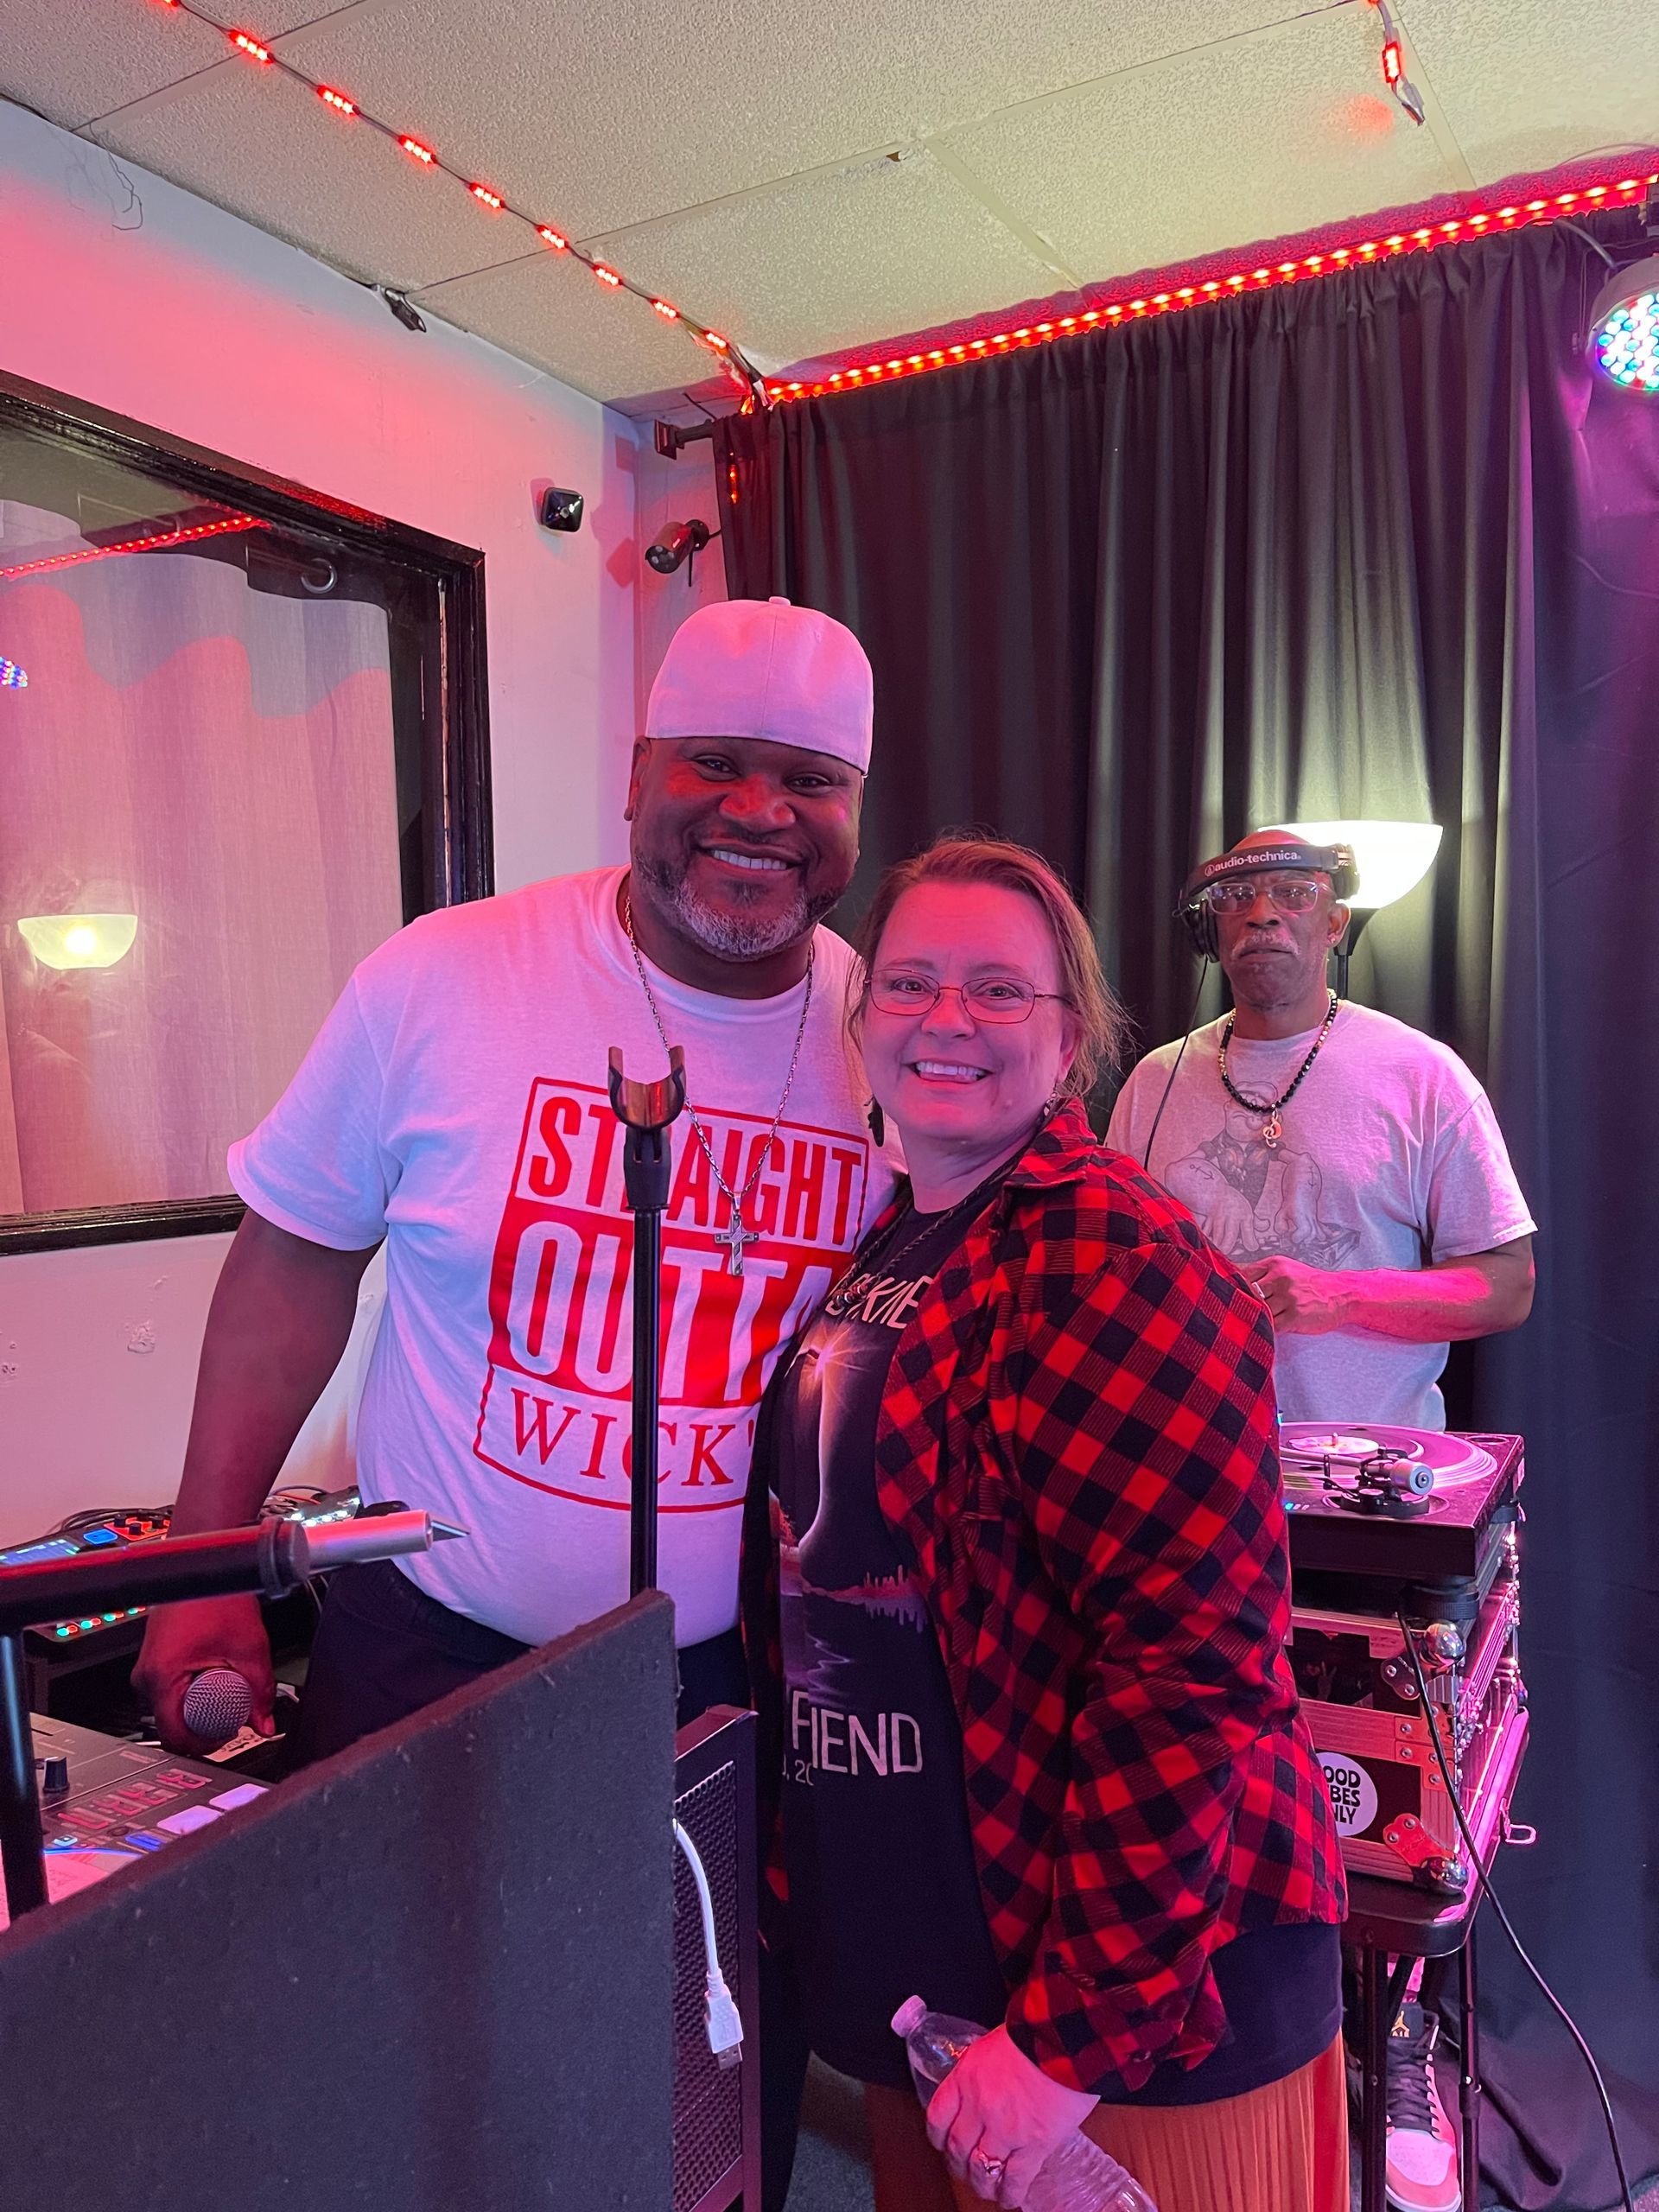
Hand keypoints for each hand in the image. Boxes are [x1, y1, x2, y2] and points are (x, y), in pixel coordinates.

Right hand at [132, 1594, 275, 1752]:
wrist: (204, 1567)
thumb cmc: (216, 1595)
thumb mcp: (249, 1648)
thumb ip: (260, 1691)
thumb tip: (265, 1723)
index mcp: (160, 1678)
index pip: (176, 1736)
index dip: (206, 1744)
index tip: (229, 1735)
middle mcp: (146, 1678)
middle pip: (174, 1725)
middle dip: (206, 1726)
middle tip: (234, 1713)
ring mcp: (148, 1671)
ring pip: (174, 1710)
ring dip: (202, 1707)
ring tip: (227, 1687)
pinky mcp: (156, 1664)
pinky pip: (173, 1693)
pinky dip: (195, 1692)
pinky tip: (214, 1676)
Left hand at [926, 2025, 1097, 2206]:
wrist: (1064, 2036)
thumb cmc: (1035, 2031)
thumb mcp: (996, 2043)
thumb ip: (987, 2069)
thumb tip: (992, 2081)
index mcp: (967, 2076)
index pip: (938, 2115)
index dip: (938, 2136)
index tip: (943, 2142)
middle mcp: (979, 2105)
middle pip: (957, 2147)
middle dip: (959, 2164)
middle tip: (964, 2170)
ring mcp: (1005, 2128)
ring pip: (982, 2168)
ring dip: (982, 2183)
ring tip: (987, 2188)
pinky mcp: (1034, 2144)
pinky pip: (1015, 2178)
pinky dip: (1010, 2193)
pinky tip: (1010, 2198)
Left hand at [1237, 1256, 1351, 1333]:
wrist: (1342, 1294)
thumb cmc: (1311, 1284)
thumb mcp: (1287, 1270)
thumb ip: (1263, 1275)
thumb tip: (1232, 1282)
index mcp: (1275, 1264)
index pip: (1242, 1274)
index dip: (1232, 1287)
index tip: (1227, 1295)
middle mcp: (1280, 1278)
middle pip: (1247, 1293)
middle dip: (1242, 1304)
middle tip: (1235, 1313)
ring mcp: (1288, 1297)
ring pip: (1258, 1310)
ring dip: (1255, 1317)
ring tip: (1253, 1321)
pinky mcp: (1295, 1315)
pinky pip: (1271, 1325)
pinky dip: (1267, 1328)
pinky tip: (1268, 1328)